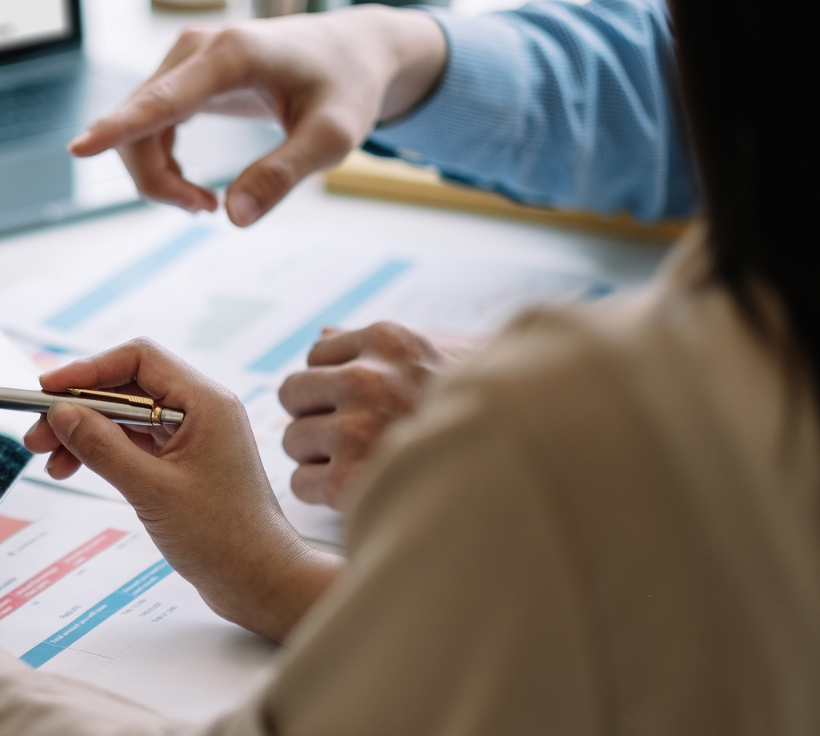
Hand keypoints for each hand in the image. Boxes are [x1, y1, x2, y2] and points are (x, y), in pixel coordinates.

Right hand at [23, 339, 339, 641]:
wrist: (262, 583)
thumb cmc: (224, 540)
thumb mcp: (153, 492)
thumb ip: (103, 448)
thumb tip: (61, 415)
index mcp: (206, 403)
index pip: (137, 360)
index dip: (87, 370)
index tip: (47, 390)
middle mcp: (201, 410)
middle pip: (125, 386)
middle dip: (78, 407)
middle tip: (38, 434)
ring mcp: (192, 436)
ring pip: (124, 415)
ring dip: (85, 431)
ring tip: (50, 460)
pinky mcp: (183, 462)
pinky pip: (134, 441)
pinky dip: (102, 451)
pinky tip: (74, 468)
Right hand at [70, 6, 445, 224]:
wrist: (352, 51)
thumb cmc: (346, 89)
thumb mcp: (334, 138)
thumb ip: (284, 175)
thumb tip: (234, 217)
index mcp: (232, 55)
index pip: (163, 99)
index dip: (119, 128)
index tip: (79, 149)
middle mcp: (196, 48)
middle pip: (139, 125)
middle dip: (157, 182)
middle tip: (206, 212)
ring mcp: (183, 58)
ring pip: (136, 129)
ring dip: (158, 177)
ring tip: (208, 204)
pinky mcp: (180, 74)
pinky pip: (145, 125)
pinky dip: (160, 164)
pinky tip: (194, 186)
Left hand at [278, 322, 482, 506]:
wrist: (533, 459)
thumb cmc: (488, 410)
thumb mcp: (440, 356)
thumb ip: (381, 346)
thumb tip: (324, 333)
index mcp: (390, 341)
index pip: (318, 355)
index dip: (334, 384)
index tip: (359, 405)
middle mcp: (369, 378)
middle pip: (293, 393)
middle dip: (316, 416)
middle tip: (353, 438)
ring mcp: (358, 428)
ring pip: (294, 440)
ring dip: (319, 457)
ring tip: (364, 466)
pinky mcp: (352, 479)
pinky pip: (302, 483)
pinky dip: (322, 493)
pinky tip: (359, 491)